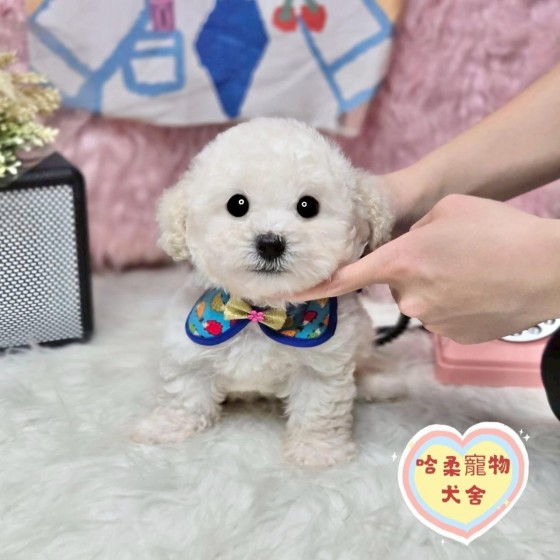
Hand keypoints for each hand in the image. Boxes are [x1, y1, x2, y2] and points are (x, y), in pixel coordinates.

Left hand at [291, 195, 559, 343]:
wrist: (549, 269)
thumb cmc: (499, 230)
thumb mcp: (448, 211)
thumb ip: (412, 231)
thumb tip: (404, 250)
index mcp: (402, 261)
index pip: (347, 278)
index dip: (316, 288)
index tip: (289, 297)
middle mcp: (409, 297)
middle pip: (397, 284)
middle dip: (412, 272)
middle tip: (450, 256)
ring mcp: (432, 321)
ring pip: (421, 301)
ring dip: (436, 288)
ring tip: (472, 271)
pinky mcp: (454, 338)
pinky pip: (441, 317)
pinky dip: (453, 305)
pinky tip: (480, 291)